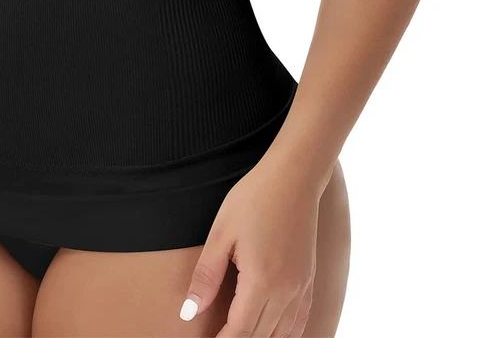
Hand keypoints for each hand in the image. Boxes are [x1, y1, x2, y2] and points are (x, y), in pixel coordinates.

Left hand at [181, 151, 322, 336]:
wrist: (293, 177)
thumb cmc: (254, 199)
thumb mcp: (221, 233)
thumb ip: (206, 276)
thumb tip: (189, 311)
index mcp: (261, 282)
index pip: (239, 332)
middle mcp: (286, 292)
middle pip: (260, 337)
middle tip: (218, 337)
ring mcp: (301, 287)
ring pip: (282, 334)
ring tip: (238, 334)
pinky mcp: (309, 279)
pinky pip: (298, 321)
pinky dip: (283, 333)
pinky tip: (269, 330)